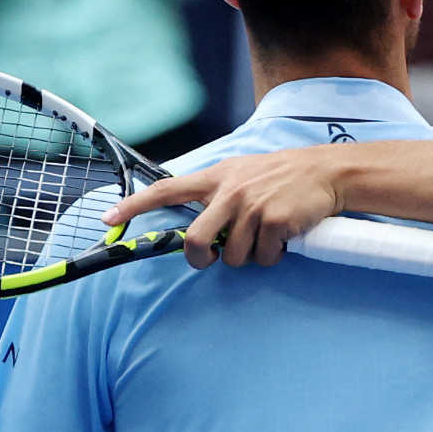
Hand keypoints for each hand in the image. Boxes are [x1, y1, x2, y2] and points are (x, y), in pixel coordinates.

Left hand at [104, 148, 345, 268]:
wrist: (324, 172)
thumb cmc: (279, 176)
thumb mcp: (241, 173)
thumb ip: (215, 194)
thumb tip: (195, 226)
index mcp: (216, 178)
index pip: (166, 189)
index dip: (134, 206)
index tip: (108, 219)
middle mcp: (229, 191)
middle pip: (195, 241)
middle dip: (200, 259)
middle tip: (211, 259)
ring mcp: (251, 207)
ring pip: (231, 257)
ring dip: (248, 256)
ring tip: (263, 237)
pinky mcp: (274, 222)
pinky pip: (262, 258)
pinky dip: (272, 256)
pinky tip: (282, 238)